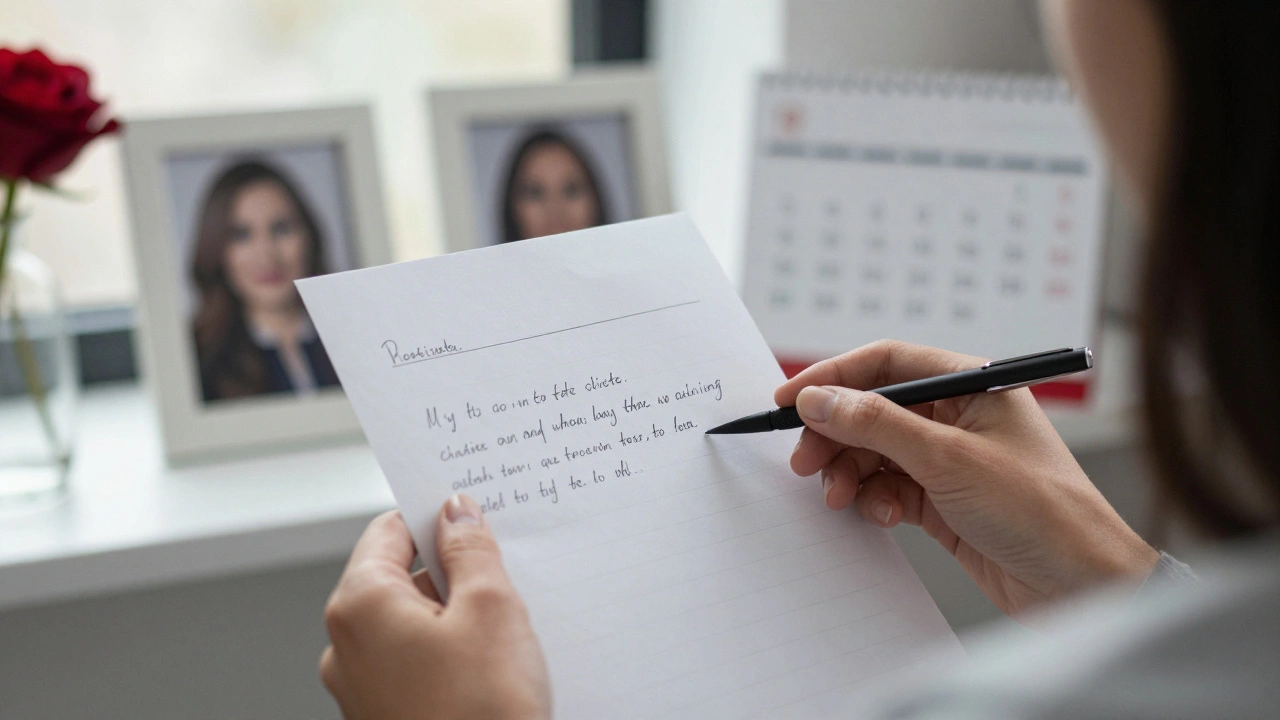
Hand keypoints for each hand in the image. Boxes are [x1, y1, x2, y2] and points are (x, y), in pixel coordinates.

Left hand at [320, 498, 550, 719]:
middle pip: (398, 578)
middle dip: (450, 572)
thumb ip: (470, 548)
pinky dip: (446, 654)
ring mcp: (359, 688)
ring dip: (452, 616)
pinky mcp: (382, 717)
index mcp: (359, 606)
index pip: (389, 531)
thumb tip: (454, 512)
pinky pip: (411, 664)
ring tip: (503, 630)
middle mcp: (345, 646)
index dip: (435, 519)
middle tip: (503, 576)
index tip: (473, 517)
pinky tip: (487, 668)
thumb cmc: (485, 710)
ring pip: (407, 624)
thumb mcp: (491, 608)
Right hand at [776, 340, 1158, 616]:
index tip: (790, 399)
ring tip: (840, 495)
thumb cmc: (1044, 512)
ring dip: (851, 472)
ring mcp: (951, 460)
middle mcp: (960, 416)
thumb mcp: (949, 459)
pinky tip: (881, 516)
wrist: (1082, 587)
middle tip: (805, 460)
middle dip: (836, 435)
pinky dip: (874, 500)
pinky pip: (889, 488)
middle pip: (874, 410)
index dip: (834, 378)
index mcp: (973, 384)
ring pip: (876, 453)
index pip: (888, 364)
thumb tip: (821, 400)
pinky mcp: (944, 500)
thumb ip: (877, 424)